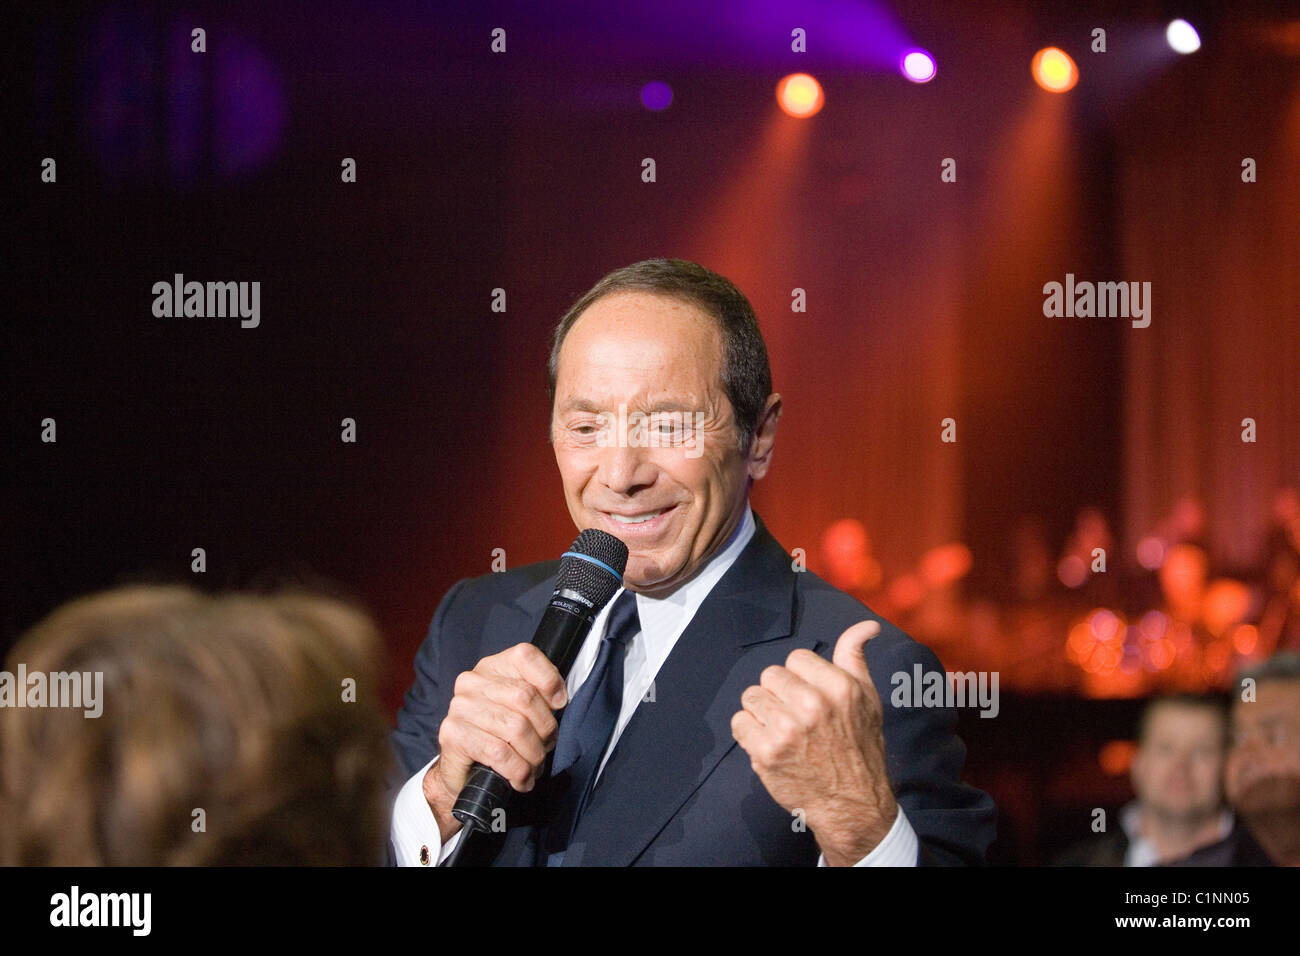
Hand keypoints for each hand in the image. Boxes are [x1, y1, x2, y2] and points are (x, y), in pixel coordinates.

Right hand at [424, 644, 567, 841]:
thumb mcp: (522, 710)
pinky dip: (518, 771)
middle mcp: (472, 682)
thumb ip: (539, 695)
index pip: (525, 655)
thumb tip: (559, 699)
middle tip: (547, 747)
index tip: (559, 705)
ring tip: (534, 767)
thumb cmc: (500, 738)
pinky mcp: (452, 734)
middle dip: (545, 729)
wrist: (463, 772)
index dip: (549, 680)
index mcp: (492, 667)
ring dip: (533, 755)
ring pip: (515, 728)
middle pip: (525, 696)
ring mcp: (459, 707)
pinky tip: (521, 779)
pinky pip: (499, 753)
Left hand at [730, 620, 897, 865]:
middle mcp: (812, 705)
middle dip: (779, 694)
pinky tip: (770, 745)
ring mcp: (786, 729)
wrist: (853, 805)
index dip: (800, 677)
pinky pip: (739, 723)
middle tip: (795, 717)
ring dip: (762, 713)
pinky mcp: (765, 752)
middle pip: (769, 675)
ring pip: (751, 697)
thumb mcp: (868, 699)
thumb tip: (866, 627)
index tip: (809, 697)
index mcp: (839, 687)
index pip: (795, 658)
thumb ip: (856, 659)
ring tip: (783, 731)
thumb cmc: (860, 749)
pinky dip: (749, 734)